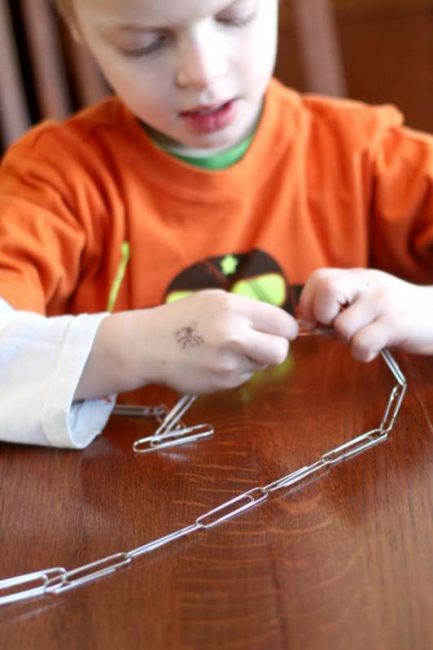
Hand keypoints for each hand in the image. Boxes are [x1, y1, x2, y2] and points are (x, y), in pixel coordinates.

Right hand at [141, 290, 297, 392]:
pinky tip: (214, 361)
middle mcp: (234, 335)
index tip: (276, 331)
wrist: (146, 345)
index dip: (283, 329)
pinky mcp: (221, 382)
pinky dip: (235, 371)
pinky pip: (244, 377)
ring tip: (226, 350)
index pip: (284, 324)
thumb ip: (247, 310)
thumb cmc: (181, 319)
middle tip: (261, 345)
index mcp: (234, 309)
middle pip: (281, 351)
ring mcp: (228, 362)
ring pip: (262, 366)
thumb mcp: (214, 299)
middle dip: (275, 349)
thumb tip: (278, 323)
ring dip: (252, 359)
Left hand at [298, 268, 432, 360]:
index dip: (309, 302)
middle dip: (322, 317)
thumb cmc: (393, 315)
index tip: (317, 321)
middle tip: (336, 330)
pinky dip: (362, 354)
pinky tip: (375, 349)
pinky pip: (361, 344)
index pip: (318, 278)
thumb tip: (304, 322)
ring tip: (364, 339)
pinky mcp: (395, 323)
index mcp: (356, 278)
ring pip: (342, 326)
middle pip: (326, 290)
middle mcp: (367, 284)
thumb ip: (337, 307)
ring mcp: (381, 301)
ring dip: (346, 342)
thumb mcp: (364, 302)